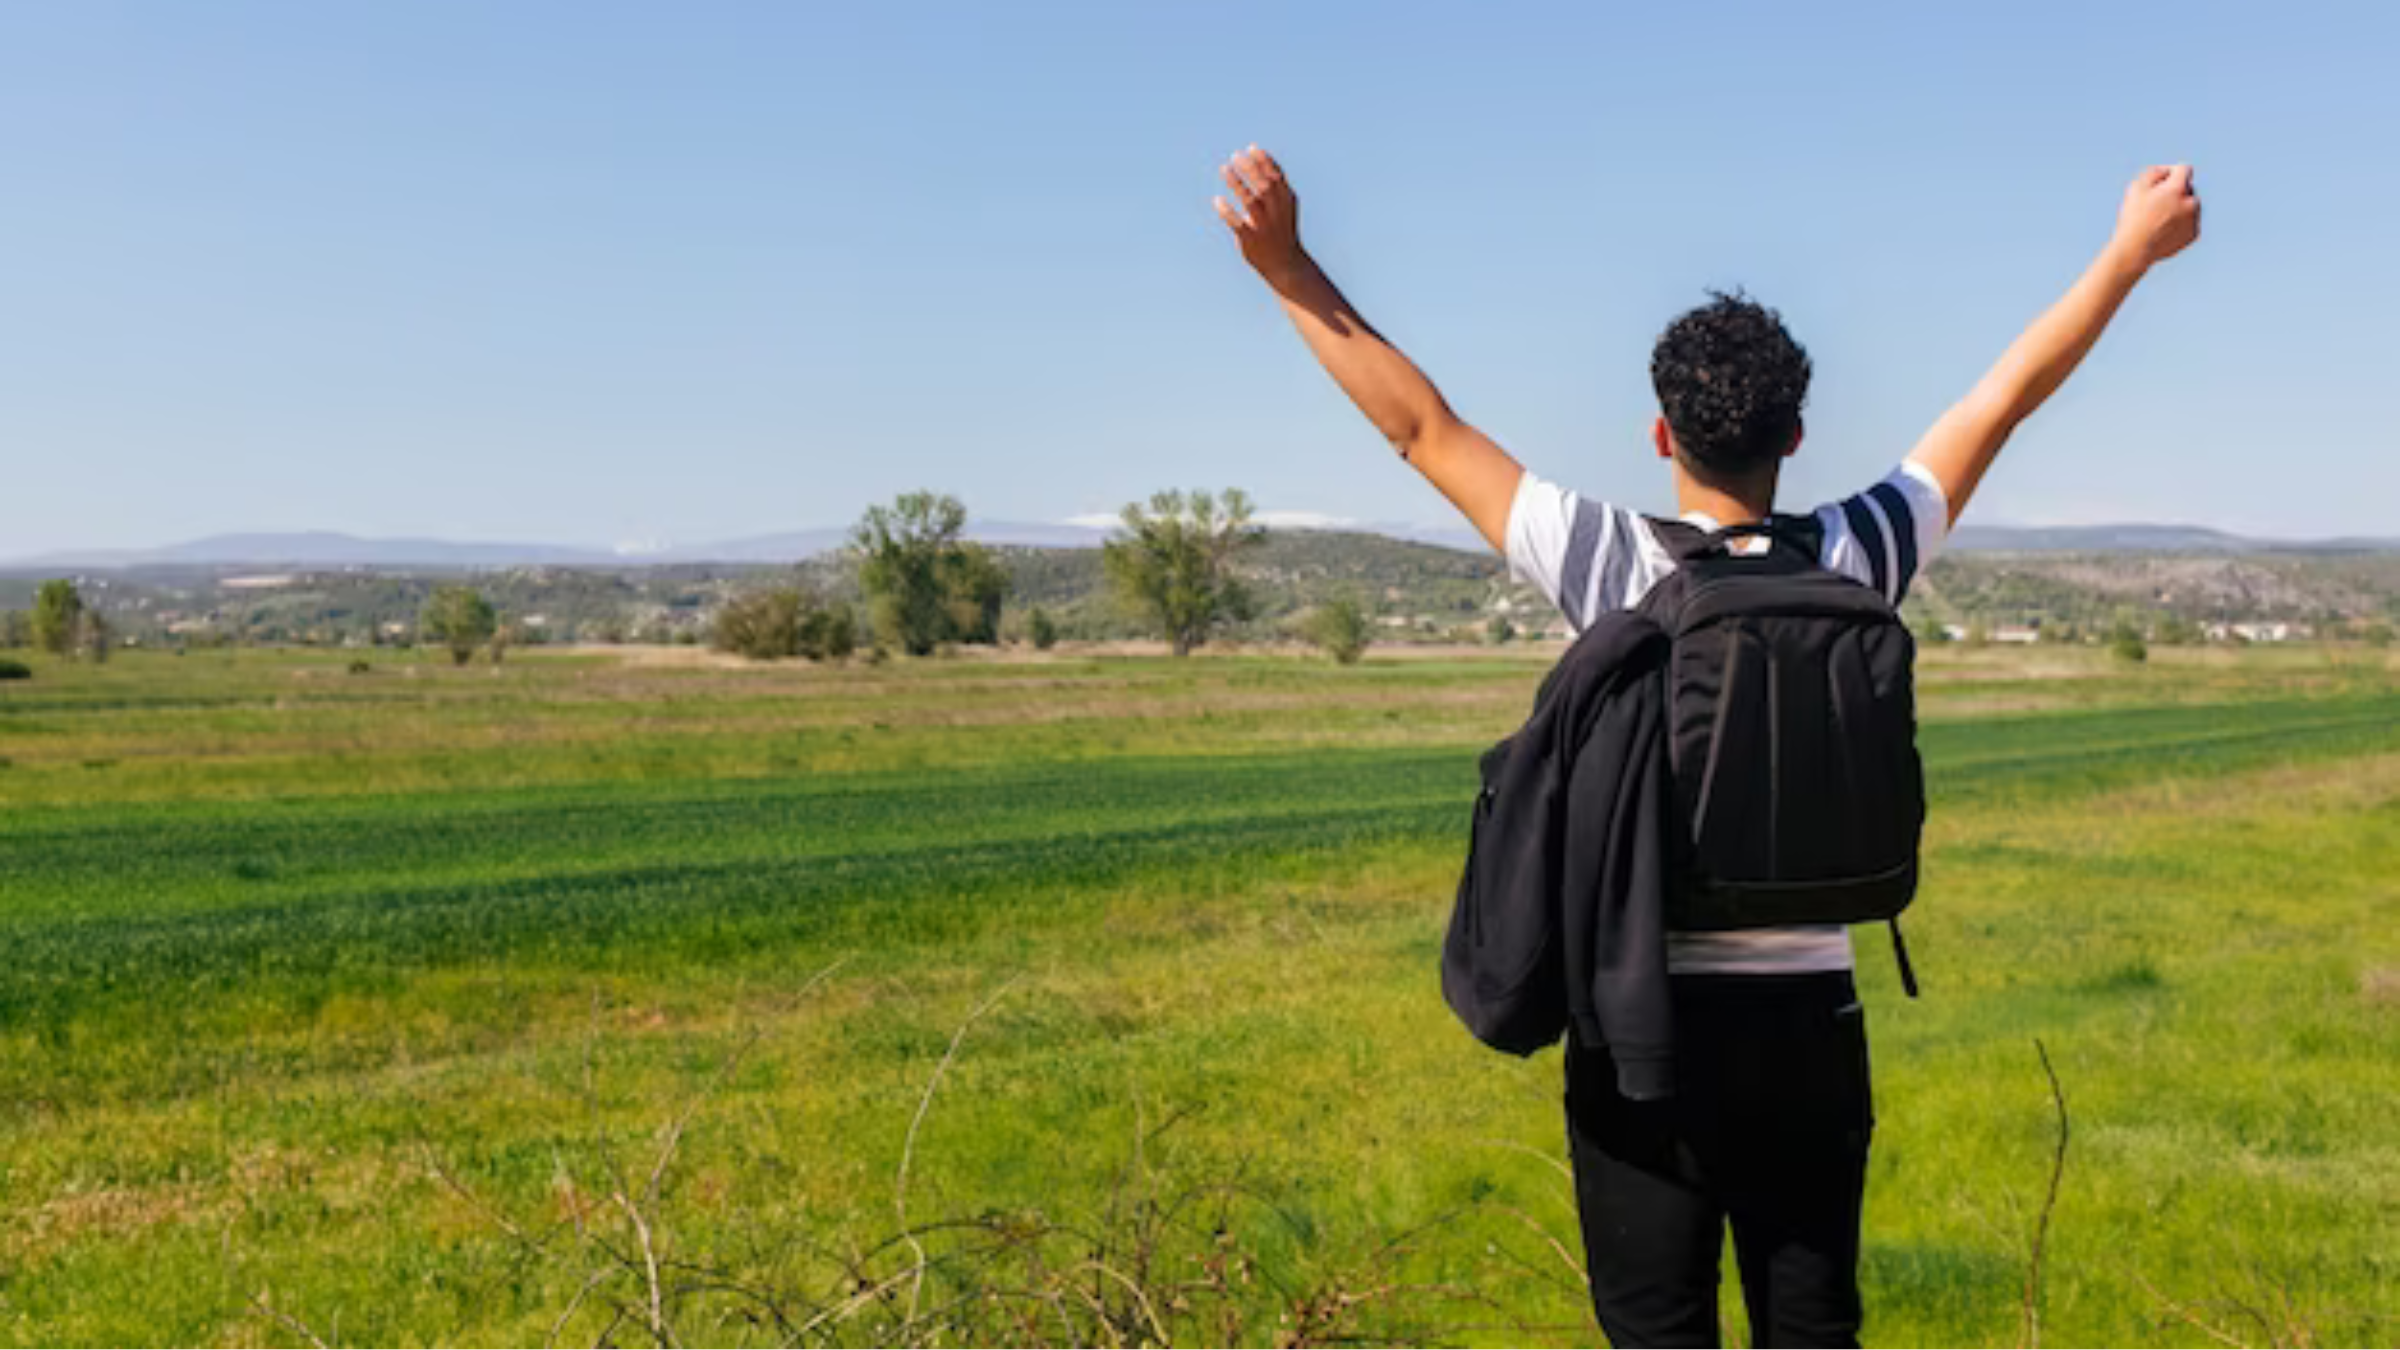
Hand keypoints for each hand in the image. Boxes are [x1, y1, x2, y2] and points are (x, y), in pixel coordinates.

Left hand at [1214, 145, 1304, 286]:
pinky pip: (1238, 223)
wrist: (1285, 265)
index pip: (1277, 177)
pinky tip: (1217, 200)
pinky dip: (1227, 212)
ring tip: (1225, 168)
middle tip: (1235, 155)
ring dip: (1237, 183)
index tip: (1251, 148)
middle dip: (1250, 168)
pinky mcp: (1251, 240)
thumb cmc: (1280, 230)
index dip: (1264, 161)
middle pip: (1264, 185)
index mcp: (1286, 202)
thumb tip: (1256, 157)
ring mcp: (1264, 226)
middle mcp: (1277, 212)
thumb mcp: (1283, 206)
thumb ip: (1273, 185)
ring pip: (1251, 201)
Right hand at [2113, 164, 2200, 267]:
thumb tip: (2166, 172)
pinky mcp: (2193, 235)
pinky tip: (2162, 230)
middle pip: (2188, 188)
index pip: (2184, 169)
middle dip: (2175, 191)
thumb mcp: (2136, 188)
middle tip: (2155, 204)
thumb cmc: (2133, 218)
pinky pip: (2189, 223)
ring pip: (2190, 206)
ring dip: (2179, 207)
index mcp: (2178, 189)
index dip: (2170, 172)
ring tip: (2158, 219)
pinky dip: (2179, 224)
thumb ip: (2154, 172)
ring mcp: (2193, 220)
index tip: (2158, 182)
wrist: (2135, 250)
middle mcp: (2191, 203)